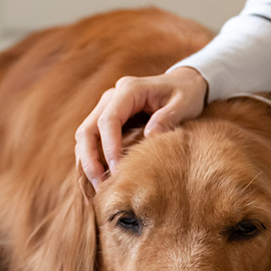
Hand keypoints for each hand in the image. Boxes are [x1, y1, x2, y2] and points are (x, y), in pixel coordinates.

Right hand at [75, 66, 208, 189]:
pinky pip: (92, 140)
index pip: (109, 120)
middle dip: (90, 159)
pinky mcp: (108, 119)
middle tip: (100, 185)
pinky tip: (99, 178)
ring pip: (85, 136)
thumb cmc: (185, 93)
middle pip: (88, 129)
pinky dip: (91, 159)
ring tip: (98, 187)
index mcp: (129, 90)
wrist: (184, 83)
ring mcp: (106, 107)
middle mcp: (111, 97)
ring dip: (87, 162)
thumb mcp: (184, 104)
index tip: (117, 170)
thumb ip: (167, 118)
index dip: (110, 147)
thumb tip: (149, 136)